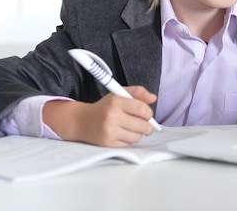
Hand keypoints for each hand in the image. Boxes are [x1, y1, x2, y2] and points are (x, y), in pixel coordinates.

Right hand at [42, 86, 157, 146]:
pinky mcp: (107, 143)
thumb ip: (138, 92)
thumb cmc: (105, 107)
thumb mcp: (120, 94)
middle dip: (147, 126)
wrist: (82, 121)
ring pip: (137, 137)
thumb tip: (153, 98)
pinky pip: (128, 144)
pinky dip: (129, 140)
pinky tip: (122, 134)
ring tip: (131, 128)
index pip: (143, 109)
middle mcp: (112, 116)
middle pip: (143, 126)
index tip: (147, 114)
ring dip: (138, 133)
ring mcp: (109, 131)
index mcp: (116, 102)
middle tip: (145, 124)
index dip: (149, 113)